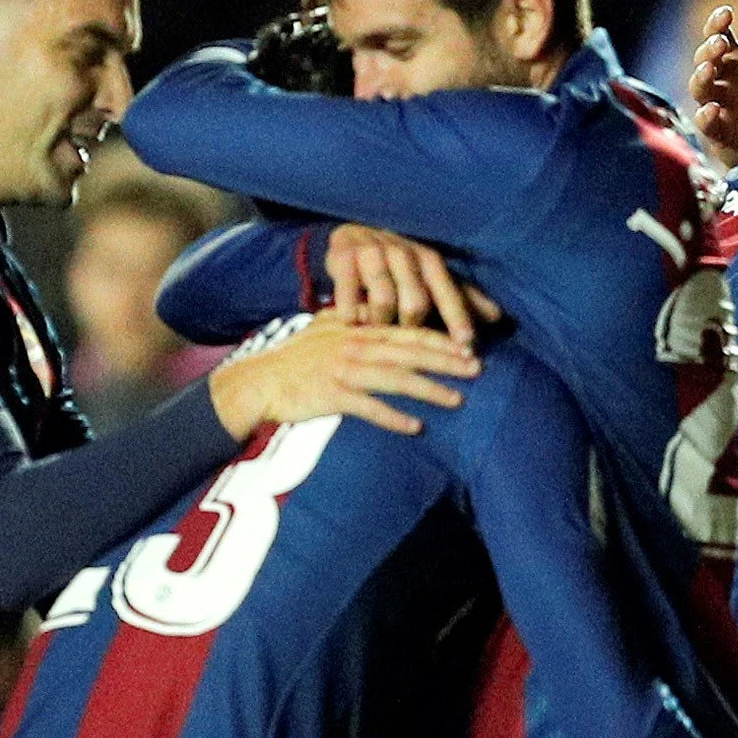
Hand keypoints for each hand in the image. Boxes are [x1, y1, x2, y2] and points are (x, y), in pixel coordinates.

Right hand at [207, 314, 478, 436]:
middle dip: (446, 360)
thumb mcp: (325, 327)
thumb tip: (376, 310)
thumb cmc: (294, 356)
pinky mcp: (333, 395)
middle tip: (478, 368)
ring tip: (457, 399)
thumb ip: (354, 318)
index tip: (469, 345)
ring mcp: (345, 370)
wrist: (259, 381)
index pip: (407, 331)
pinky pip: (370, 408)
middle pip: (409, 352)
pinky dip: (394, 418)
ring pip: (396, 378)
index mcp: (358, 327)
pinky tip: (416, 427)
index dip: (440, 338)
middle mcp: (355, 345)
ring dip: (429, 389)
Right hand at [324, 224, 499, 346]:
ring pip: (383, 302)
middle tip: (406, 345)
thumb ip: (461, 297)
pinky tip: (351, 321)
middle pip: (415, 303)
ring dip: (381, 324)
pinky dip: (351, 312)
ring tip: (375, 332)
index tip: (468, 346)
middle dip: (413, 329)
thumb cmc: (398, 266)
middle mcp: (404, 253)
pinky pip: (348, 295)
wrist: (352, 234)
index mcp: (428, 260)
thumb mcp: (429, 277)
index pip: (447, 292)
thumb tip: (498, 317)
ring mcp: (372, 254)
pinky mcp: (343, 258)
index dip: (458, 319)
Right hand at [688, 6, 737, 166]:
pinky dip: (705, 117)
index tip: (726, 14)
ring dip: (701, 77)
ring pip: (700, 89)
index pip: (720, 37)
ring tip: (709, 70)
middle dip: (709, 49)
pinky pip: (706, 125)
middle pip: (706, 60)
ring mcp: (720, 110)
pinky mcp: (719, 138)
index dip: (717, 24)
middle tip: (720, 43)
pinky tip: (713, 110)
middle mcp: (726, 84)